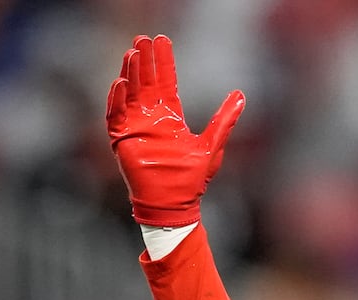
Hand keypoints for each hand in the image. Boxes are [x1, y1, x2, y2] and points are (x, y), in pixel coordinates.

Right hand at [106, 35, 244, 227]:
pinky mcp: (122, 139)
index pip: (165, 81)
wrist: (174, 203)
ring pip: (129, 93)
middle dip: (144, 60)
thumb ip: (224, 119)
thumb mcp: (212, 145)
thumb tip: (241, 95)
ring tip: (133, 53)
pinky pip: (116, 115)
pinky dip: (117, 99)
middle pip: (145, 81)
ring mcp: (136, 127)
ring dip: (130, 73)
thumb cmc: (191, 179)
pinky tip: (121, 82)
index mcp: (170, 116)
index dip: (164, 61)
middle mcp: (151, 117)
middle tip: (142, 38)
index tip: (163, 40)